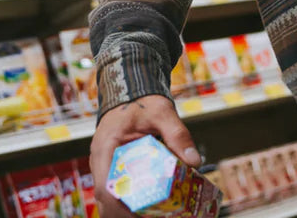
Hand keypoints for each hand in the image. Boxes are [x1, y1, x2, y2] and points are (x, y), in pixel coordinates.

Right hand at [90, 94, 200, 217]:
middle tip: (154, 216)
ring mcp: (105, 166)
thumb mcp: (162, 113)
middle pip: (106, 200)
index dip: (119, 207)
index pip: (104, 187)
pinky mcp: (113, 168)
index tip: (141, 215)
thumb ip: (177, 134)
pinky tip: (152, 206)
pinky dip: (130, 203)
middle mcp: (101, 161)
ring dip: (128, 211)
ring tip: (155, 213)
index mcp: (106, 148)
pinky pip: (118, 191)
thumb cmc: (143, 100)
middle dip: (127, 214)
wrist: (132, 90)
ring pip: (110, 199)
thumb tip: (194, 161)